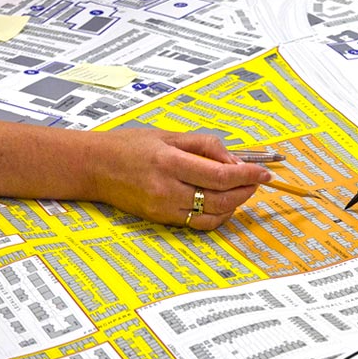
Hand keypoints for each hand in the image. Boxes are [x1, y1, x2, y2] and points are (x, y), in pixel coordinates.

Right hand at [88, 129, 269, 229]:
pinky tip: (222, 203)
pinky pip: (199, 223)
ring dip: (235, 204)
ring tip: (241, 190)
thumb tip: (234, 160)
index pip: (220, 175)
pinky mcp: (161, 219)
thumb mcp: (168, 135)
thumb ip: (204, 146)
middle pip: (221, 198)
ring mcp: (163, 208)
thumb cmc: (128, 146)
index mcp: (169, 162)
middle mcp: (167, 189)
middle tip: (256, 180)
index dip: (248, 175)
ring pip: (214, 215)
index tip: (264, 172)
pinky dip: (218, 215)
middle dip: (246, 190)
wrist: (93, 167)